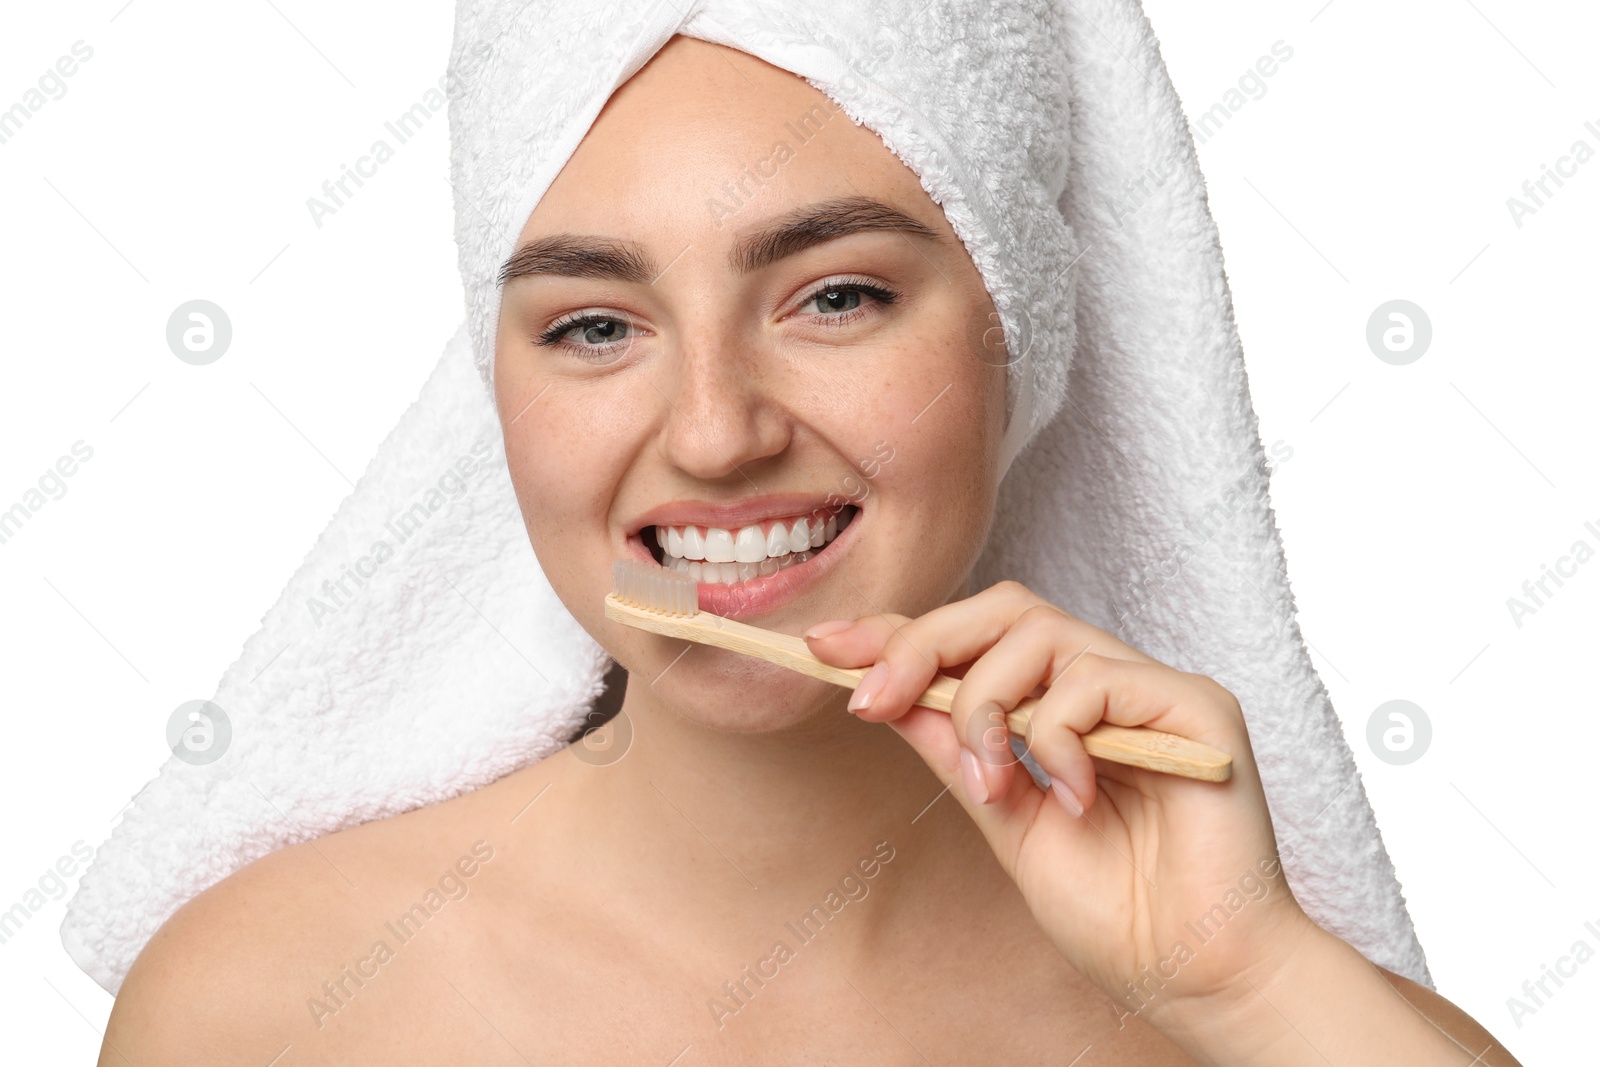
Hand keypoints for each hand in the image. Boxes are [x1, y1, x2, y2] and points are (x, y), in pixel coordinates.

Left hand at [803, 580, 1319, 1024]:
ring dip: (988, 706)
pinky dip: (1059, 738)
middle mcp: (1108, 684)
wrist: (1195, 975)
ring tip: (997, 784)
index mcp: (1063, 709)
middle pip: (1004, 610)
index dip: (899, 634)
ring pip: (1039, 635)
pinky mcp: (1195, 706)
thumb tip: (886, 693)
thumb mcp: (1004, 820)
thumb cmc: (1116, 912)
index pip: (975, 640)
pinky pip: (1096, 681)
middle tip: (872, 700)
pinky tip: (1074, 797)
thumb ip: (957, 751)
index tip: (823, 647)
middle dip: (923, 645)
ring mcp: (1150, 690)